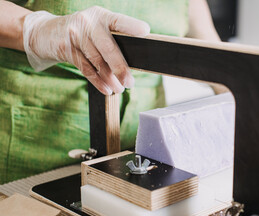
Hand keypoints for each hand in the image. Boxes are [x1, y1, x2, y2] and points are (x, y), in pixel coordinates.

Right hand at [23, 6, 149, 94]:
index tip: (145, 32)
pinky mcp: (66, 49)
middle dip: (121, 68)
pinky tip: (107, 89)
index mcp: (101, 16)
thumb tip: (132, 65)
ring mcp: (75, 36)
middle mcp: (88, 23)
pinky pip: (86, 69)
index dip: (131, 25)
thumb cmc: (82, 32)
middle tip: (130, 83)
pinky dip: (98, 82)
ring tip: (119, 89)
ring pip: (97, 62)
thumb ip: (113, 38)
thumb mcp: (96, 27)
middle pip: (108, 48)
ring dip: (110, 79)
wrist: (47, 32)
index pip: (119, 20)